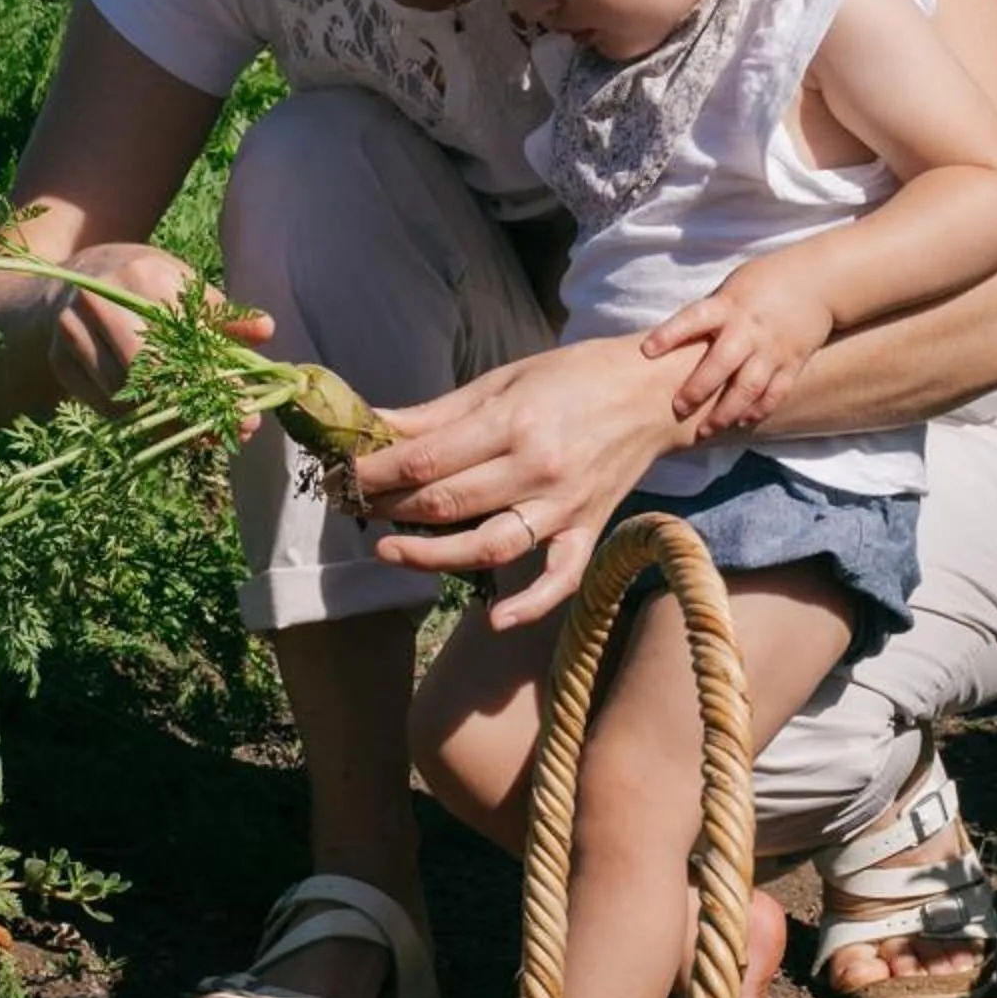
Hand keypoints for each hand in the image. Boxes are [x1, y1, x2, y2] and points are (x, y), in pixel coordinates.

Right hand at [42, 243, 272, 423]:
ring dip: (170, 423)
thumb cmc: (143, 283)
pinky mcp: (59, 360)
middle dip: (195, 409)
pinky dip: (141, 423)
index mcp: (141, 275)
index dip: (219, 381)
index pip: (186, 341)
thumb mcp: (183, 284)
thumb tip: (265, 329)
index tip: (246, 412)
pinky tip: (168, 430)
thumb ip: (224, 313)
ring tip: (204, 436)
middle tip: (227, 433)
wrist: (76, 280)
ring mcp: (73, 332)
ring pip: (129, 397)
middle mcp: (100, 301)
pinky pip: (106, 406)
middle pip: (153, 373)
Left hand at [354, 335, 688, 629]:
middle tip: (353, 506)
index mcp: (514, 422)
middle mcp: (538, 468)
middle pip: (448, 502)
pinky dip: (530, 604)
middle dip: (390, 506)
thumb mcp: (503, 380)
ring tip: (389, 550)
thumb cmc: (574, 378)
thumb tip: (373, 425)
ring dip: (432, 556)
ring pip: (489, 545)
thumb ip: (437, 413)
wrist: (653, 393)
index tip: (343, 473)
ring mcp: (565, 506)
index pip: (428, 457)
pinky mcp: (588, 531)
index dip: (376, 471)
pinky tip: (495, 620)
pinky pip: (560, 578)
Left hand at [640, 261, 834, 433]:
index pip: (694, 319)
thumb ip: (709, 315)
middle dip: (698, 388)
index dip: (670, 334)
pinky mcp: (793, 362)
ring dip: (727, 411)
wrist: (818, 281)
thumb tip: (670, 341)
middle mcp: (749, 329)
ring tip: (707, 428)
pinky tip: (742, 422)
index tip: (647, 351)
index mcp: (728, 306)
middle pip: (722, 363)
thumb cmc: (763, 283)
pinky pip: (775, 392)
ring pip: (749, 386)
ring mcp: (773, 348)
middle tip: (678, 408)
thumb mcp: (731, 290)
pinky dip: (759, 410)